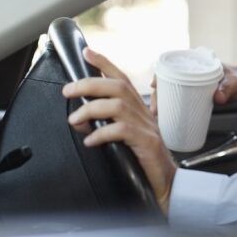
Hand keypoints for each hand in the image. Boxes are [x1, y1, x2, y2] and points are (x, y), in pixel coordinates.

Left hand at [62, 47, 176, 215]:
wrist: (168, 184)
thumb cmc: (146, 161)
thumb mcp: (130, 136)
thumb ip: (114, 123)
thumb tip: (85, 117)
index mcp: (139, 108)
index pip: (121, 78)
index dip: (104, 63)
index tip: (86, 52)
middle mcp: (144, 113)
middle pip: (118, 86)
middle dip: (89, 84)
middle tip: (67, 90)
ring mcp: (147, 127)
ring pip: (117, 105)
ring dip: (91, 110)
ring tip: (74, 120)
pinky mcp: (147, 143)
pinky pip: (122, 131)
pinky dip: (102, 133)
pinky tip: (90, 141)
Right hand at [150, 63, 236, 116]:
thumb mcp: (235, 83)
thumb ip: (228, 89)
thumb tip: (218, 98)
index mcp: (197, 64)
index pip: (172, 66)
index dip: (160, 74)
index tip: (155, 85)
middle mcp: (190, 73)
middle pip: (167, 82)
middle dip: (158, 95)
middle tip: (156, 110)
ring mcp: (191, 85)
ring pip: (171, 92)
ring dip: (162, 103)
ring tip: (157, 117)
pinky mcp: (194, 96)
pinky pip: (179, 101)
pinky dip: (171, 108)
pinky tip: (165, 118)